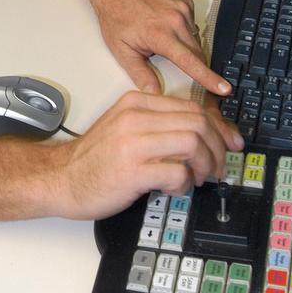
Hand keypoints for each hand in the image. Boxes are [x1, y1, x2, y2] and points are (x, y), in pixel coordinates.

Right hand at [54, 90, 242, 220]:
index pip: (192, 107)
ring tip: (197, 179)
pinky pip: (177, 171)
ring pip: (192, 142)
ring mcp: (132, 142)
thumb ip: (160, 126)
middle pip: (198, 122)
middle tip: (217, 168)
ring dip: (205, 164)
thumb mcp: (127, 129)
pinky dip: (184, 183)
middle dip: (218, 148)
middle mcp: (136, 117)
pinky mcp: (131, 170)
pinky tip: (175, 188)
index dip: (219, 127)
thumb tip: (206, 134)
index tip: (230, 144)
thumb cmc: (95, 159)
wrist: (61, 178)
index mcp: (137, 103)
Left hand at [94, 0, 230, 96]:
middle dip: (193, 65)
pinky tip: (167, 27)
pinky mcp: (186, 2)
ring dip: (185, 46)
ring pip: (195, 39)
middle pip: (197, 53)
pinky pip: (192, 25)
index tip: (224, 88)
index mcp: (160, 34)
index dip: (209, 78)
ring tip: (162, 40)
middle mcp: (175, 20)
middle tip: (174, 64)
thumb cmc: (117, 17)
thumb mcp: (123, 51)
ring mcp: (183, 9)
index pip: (191, 62)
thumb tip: (154, 93)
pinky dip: (183, 31)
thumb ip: (141, 75)